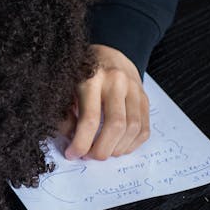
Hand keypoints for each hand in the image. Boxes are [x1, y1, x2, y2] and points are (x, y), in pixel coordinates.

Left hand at [60, 44, 149, 159]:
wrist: (109, 52)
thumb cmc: (81, 72)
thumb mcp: (65, 87)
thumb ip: (64, 113)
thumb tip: (71, 140)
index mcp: (92, 78)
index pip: (89, 119)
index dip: (81, 143)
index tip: (72, 154)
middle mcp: (117, 83)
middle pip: (115, 125)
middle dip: (102, 149)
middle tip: (90, 157)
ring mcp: (135, 90)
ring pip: (133, 128)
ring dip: (118, 148)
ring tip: (103, 153)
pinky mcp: (145, 98)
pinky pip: (145, 127)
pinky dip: (132, 143)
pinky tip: (118, 147)